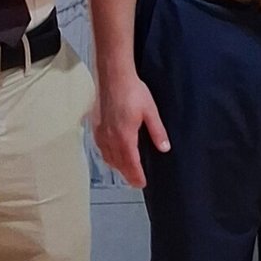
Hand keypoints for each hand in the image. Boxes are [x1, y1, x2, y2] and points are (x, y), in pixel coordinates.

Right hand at [94, 68, 169, 188]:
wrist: (113, 77)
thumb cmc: (132, 91)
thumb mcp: (150, 111)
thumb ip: (157, 132)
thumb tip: (164, 148)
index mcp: (125, 137)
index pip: (131, 164)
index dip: (136, 176)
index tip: (141, 184)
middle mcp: (110, 139)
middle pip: (118, 164)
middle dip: (127, 175)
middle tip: (135, 182)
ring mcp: (101, 133)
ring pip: (108, 157)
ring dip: (117, 167)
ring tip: (125, 171)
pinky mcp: (96, 127)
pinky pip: (100, 148)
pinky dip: (107, 156)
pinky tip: (111, 155)